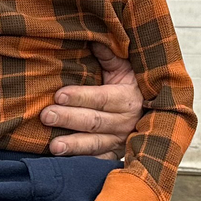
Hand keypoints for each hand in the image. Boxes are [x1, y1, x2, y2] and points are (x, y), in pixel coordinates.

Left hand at [42, 43, 143, 157]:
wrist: (155, 110)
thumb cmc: (134, 84)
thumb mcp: (125, 67)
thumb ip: (108, 54)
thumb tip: (91, 37)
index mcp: (127, 98)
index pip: (100, 98)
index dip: (80, 97)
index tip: (58, 94)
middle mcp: (125, 121)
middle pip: (93, 121)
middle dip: (68, 119)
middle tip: (46, 115)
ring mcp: (120, 140)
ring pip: (95, 144)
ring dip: (73, 145)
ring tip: (54, 146)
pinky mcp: (116, 154)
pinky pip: (100, 161)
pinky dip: (84, 162)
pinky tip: (67, 163)